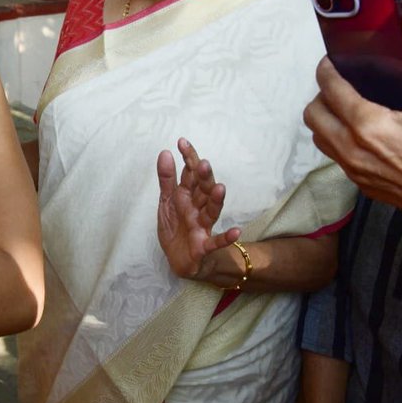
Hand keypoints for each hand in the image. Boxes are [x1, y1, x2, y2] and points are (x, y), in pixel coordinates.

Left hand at [156, 137, 239, 279]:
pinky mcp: (204, 246)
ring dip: (216, 201)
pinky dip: (226, 238)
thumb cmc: (176, 227)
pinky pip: (216, 242)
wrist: (179, 260)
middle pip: (203, 190)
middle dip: (204, 177)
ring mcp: (202, 226)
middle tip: (203, 163)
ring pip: (212, 211)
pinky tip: (237, 232)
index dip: (189, 159)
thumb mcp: (167, 202)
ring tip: (220, 188)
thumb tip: (165, 152)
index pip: (191, 174)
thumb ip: (167, 179)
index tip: (182, 142)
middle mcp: (198, 208)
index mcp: (188, 196)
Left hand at [303, 8, 401, 267]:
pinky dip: (341, 141)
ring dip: (328, 119)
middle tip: (344, 82)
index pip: (328, 88)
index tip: (336, 59)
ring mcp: (357, 173)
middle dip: (323, 94)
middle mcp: (354, 152)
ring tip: (352, 104)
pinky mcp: (366, 188)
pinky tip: (366, 131)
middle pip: (312, 115)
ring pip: (321, 139)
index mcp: (369, 126)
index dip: (328, 68)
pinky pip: (338, 159)